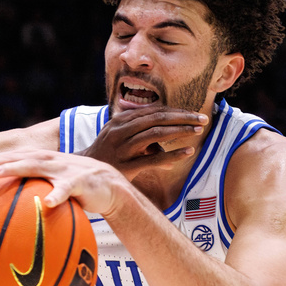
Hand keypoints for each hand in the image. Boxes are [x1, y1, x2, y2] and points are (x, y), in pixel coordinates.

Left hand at [0, 149, 124, 216]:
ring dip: (14, 168)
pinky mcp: (79, 180)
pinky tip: (47, 203)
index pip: (0, 160)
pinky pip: (66, 189)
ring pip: (34, 165)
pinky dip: (57, 195)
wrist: (108, 186)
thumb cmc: (70, 191)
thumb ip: (24, 198)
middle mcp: (44, 160)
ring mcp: (61, 168)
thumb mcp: (45, 191)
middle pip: (10, 159)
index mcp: (33, 162)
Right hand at [82, 105, 205, 179]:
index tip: (193, 113)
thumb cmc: (105, 155)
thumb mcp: (119, 139)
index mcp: (120, 120)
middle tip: (202, 118)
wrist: (83, 175)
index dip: (175, 110)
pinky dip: (173, 155)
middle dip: (182, 117)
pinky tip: (188, 152)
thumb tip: (162, 148)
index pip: (153, 111)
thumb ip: (140, 137)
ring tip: (198, 131)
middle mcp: (121, 131)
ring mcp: (123, 148)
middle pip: (157, 118)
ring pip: (156, 134)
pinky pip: (154, 159)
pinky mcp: (126, 166)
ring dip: (180, 131)